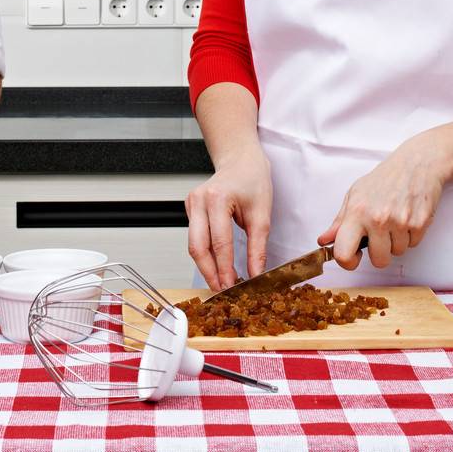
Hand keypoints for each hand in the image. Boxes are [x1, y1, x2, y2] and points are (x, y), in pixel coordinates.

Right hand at [185, 145, 271, 289]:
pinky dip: (205, 253)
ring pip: (193, 244)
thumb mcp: (262, 215)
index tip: (233, 286)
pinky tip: (216, 265)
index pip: (219, 242)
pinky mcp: (190, 209)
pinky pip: (195, 237)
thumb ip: (257, 248)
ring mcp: (191, 204)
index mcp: (217, 199)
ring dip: (206, 266)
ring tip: (220, 282)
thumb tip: (255, 274)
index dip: (225, 268)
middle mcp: (199, 200)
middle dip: (209, 272)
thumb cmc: (252, 180)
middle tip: (221, 290)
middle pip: (197, 247)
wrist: (241, 161)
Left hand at [318, 132, 451, 269]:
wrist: (416, 163)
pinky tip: (407, 217)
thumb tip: (324, 241)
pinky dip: (410, 235)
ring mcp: (401, 222)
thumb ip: (339, 222)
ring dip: (396, 242)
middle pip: (379, 261)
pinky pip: (413, 245)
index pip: (343, 253)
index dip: (348, 262)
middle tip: (380, 233)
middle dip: (380, 252)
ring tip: (395, 219)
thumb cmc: (384, 179)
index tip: (354, 256)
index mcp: (357, 212)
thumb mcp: (355, 195)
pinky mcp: (420, 223)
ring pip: (397, 253)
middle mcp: (378, 219)